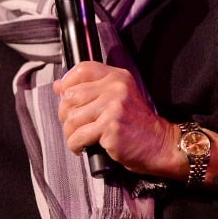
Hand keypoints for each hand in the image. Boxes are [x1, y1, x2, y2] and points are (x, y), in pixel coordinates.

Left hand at [53, 61, 179, 177]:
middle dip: (65, 114)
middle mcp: (115, 88)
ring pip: (72, 118)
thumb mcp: (119, 98)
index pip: (82, 69)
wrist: (159, 145)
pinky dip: (75, 145)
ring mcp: (113, 107)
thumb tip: (58, 86)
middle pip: (71, 95)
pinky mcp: (110, 127)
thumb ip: (92, 89)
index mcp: (117, 77)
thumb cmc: (137, 125)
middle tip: (73, 125)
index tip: (64, 97)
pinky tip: (82, 148)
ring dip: (70, 133)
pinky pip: (79, 136)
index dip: (67, 83)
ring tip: (78, 138)